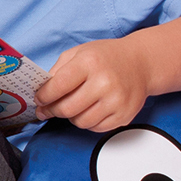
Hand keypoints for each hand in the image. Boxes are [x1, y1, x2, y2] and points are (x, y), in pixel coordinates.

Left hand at [35, 38, 151, 130]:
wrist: (141, 62)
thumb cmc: (107, 57)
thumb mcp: (79, 53)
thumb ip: (57, 70)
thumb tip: (41, 92)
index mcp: (89, 63)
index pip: (57, 87)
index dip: (43, 97)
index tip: (39, 99)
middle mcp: (104, 82)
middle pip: (66, 109)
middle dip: (52, 110)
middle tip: (47, 109)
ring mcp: (116, 100)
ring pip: (80, 122)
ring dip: (71, 117)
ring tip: (73, 106)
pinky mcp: (124, 115)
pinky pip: (95, 128)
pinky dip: (87, 122)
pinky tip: (89, 110)